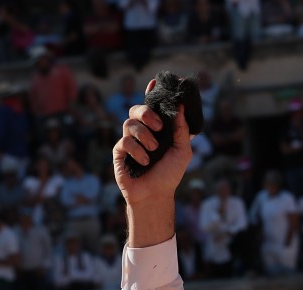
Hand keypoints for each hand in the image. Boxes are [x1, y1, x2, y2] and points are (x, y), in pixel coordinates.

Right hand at [113, 79, 192, 209]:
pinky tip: (145, 161)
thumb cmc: (170, 174)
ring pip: (129, 123)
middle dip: (147, 113)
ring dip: (145, 136)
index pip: (153, 107)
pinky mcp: (119, 152)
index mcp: (158, 130)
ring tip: (154, 150)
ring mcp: (129, 141)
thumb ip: (182, 130)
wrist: (155, 195)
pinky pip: (124, 141)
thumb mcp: (183, 151)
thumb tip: (181, 106)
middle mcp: (142, 132)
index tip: (156, 82)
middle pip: (136, 109)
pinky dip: (137, 151)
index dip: (152, 94)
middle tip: (158, 126)